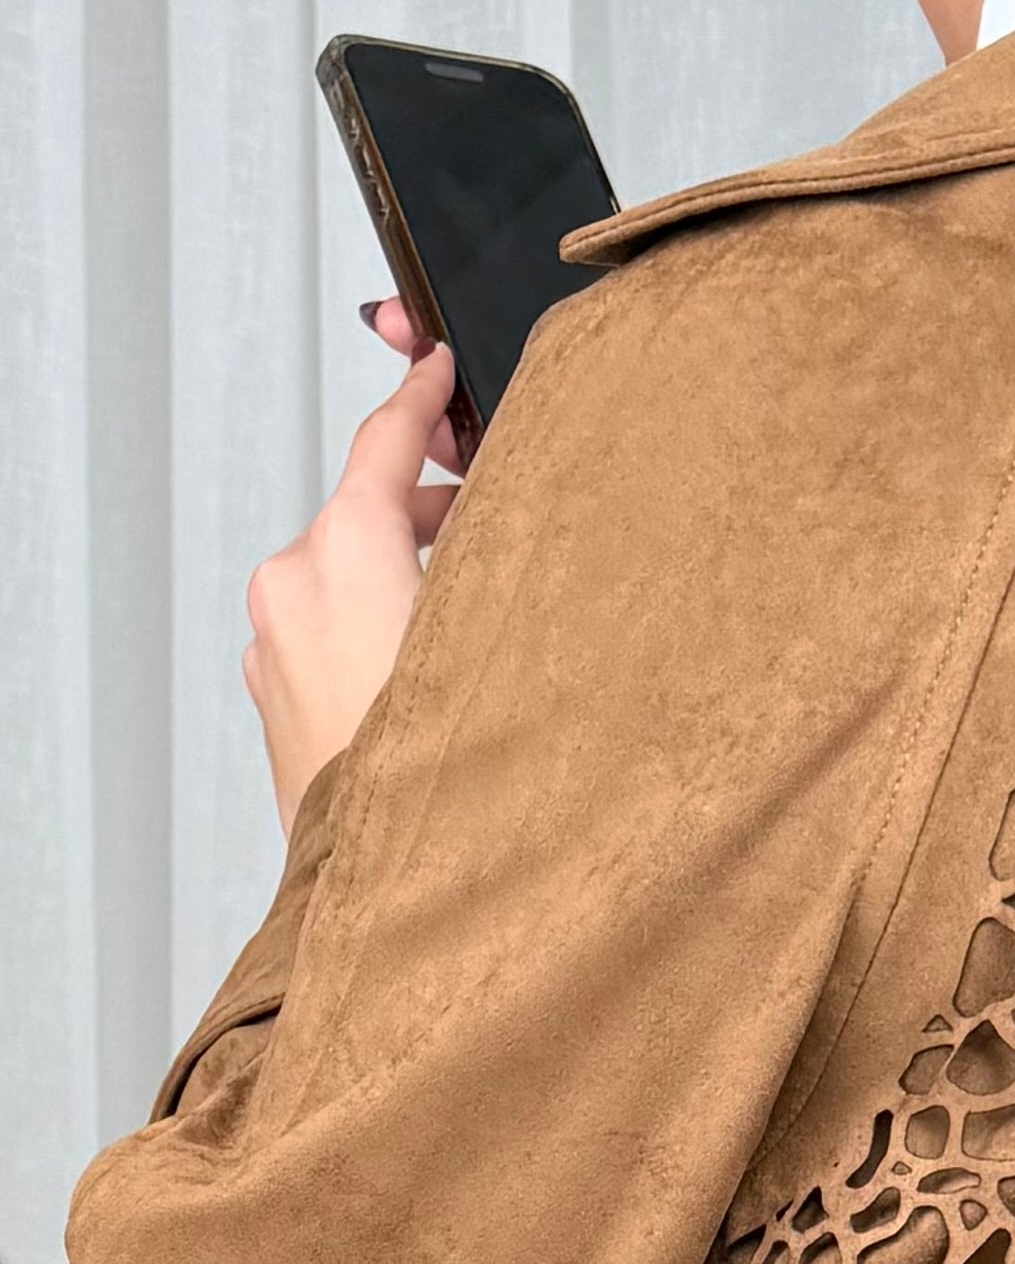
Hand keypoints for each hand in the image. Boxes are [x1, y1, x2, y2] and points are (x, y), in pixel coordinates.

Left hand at [242, 332, 459, 834]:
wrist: (384, 898)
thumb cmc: (438, 779)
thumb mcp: (491, 643)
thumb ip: (488, 562)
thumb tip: (498, 523)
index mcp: (338, 556)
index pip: (382, 445)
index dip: (419, 397)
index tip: (435, 365)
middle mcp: (288, 589)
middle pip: (363, 514)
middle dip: (425, 510)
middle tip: (492, 521)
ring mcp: (268, 648)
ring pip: (342, 576)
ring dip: (398, 575)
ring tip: (466, 616)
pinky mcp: (268, 699)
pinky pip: (325, 633)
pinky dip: (369, 627)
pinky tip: (423, 671)